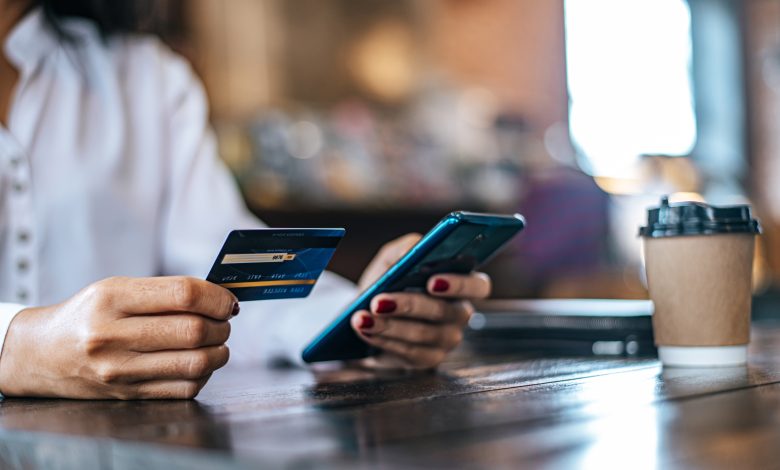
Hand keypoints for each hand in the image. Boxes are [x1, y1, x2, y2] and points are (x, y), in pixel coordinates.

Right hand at [0, 276, 237, 398]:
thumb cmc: (88, 315)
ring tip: (216, 341)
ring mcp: (119, 370)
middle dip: (222, 325)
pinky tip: (199, 361)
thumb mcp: (116, 289)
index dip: (217, 297)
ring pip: (196, 363)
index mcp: (112, 298)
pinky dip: (204, 374)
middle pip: (194, 331)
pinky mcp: (128, 395)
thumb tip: (221, 299)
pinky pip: (185, 388)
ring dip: (219, 351)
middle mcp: (112, 335)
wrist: (43, 353)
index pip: (184, 295)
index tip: (228, 300)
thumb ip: (166, 292)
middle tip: (224, 321)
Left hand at [351, 234, 490, 369]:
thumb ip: (406, 248)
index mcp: (460, 284)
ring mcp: (447, 339)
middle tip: (379, 301)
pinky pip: (411, 353)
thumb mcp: (393, 258)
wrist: (365, 310)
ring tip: (361, 317)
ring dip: (389, 325)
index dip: (460, 284)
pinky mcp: (429, 358)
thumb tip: (413, 249)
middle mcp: (459, 313)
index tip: (431, 281)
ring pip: (424, 334)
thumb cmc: (387, 281)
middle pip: (446, 312)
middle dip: (410, 305)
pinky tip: (365, 330)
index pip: (479, 285)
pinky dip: (385, 340)